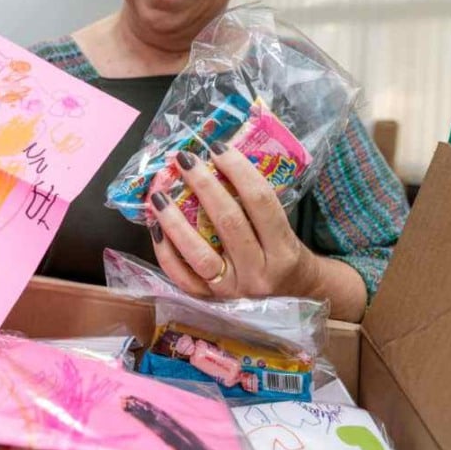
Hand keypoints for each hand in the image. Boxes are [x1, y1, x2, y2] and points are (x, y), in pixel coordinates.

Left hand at [147, 142, 319, 299]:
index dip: (239, 171)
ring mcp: (233, 290)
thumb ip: (256, 201)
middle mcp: (258, 271)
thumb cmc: (285, 252)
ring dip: (176, 221)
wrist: (294, 295)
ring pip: (200, 255)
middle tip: (185, 160)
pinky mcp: (211, 301)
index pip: (260, 202)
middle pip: (229, 222)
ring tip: (159, 195)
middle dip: (204, 186)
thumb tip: (217, 160)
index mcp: (282, 248)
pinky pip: (182, 277)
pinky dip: (166, 252)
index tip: (217, 148)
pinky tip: (156, 228)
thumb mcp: (284, 227)